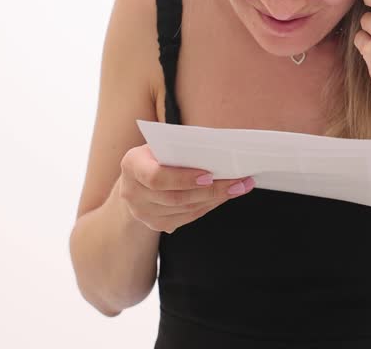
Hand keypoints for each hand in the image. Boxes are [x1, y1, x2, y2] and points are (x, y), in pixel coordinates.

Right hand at [116, 144, 254, 233]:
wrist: (135, 181)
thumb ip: (179, 149)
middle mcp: (132, 193)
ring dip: (215, 199)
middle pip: (176, 197)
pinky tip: (224, 196)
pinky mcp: (157, 225)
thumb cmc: (154, 155)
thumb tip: (218, 152)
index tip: (209, 175)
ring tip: (239, 187)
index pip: (156, 177)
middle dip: (211, 191)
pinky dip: (209, 206)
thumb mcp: (159, 145)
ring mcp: (143, 213)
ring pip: (185, 210)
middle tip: (239, 182)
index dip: (183, 178)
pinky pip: (188, 217)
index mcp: (131, 165)